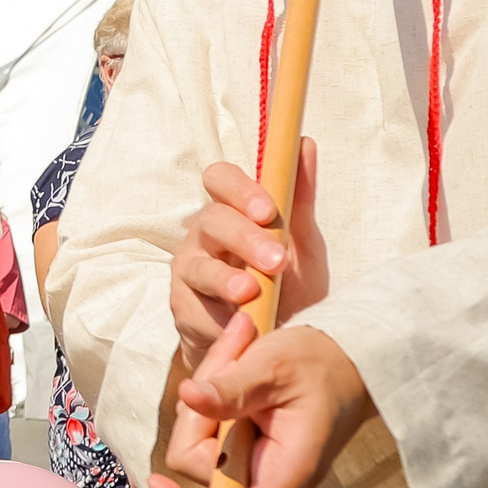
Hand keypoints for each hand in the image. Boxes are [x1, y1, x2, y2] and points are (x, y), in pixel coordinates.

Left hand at [148, 321, 372, 487]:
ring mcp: (256, 465)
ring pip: (199, 443)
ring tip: (239, 356)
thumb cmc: (321, 365)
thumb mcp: (276, 366)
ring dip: (207, 397)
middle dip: (199, 415)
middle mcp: (269, 479)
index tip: (158, 483)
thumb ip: (232, 387)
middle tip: (227, 363)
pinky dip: (212, 398)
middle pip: (199, 466)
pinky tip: (236, 365)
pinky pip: (209, 431)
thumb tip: (189, 396)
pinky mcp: (246, 448)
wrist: (349, 358)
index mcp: (285, 473)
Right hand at [170, 146, 325, 372]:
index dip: (239, 189)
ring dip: (225, 278)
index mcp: (233, 211)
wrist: (270, 344)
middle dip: (243, 238)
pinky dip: (217, 316)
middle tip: (275, 260)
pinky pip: (193, 307)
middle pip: (210, 220)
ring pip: (197, 265)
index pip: (220, 179)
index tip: (266, 210)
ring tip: (250, 292)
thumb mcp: (303, 245)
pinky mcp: (183, 308)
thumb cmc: (286, 287)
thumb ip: (300, 200)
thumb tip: (304, 143)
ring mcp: (189, 270)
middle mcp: (204, 235)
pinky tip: (237, 323)